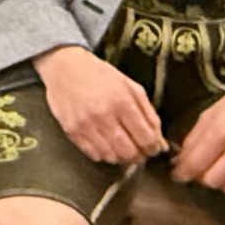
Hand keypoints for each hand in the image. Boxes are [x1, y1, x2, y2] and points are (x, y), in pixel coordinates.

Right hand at [34, 44, 168, 166]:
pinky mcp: (72, 131)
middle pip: (129, 152)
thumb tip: (159, 140)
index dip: (154, 147)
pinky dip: (104, 154)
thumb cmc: (101, 76)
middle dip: (139, 155)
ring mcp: (86, 125)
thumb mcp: (130, 86)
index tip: (154, 148)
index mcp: (122, 101)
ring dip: (121, 156)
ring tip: (123, 147)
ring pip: (112, 157)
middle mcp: (104, 115)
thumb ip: (148, 112)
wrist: (65, 67)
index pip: (146, 138)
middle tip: (140, 151)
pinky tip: (106, 145)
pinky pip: (93, 155)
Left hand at [172, 83, 224, 194]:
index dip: (182, 173)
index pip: (195, 164)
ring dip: (223, 181)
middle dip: (203, 177)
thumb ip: (195, 138)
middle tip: (204, 169)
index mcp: (222, 131)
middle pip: (212, 182)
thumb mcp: (212, 113)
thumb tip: (181, 162)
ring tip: (224, 167)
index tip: (179, 175)